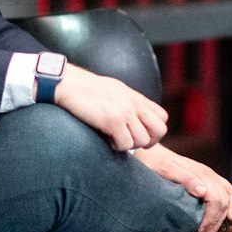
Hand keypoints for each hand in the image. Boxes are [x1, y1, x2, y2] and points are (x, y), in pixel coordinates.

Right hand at [53, 64, 168, 149]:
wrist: (68, 84)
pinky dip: (117, 147)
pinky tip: (107, 139)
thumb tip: (136, 116)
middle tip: (131, 141)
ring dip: (130, 145)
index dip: (153, 130)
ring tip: (115, 139)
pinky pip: (126, 144)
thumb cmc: (87, 89)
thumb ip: (130, 102)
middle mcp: (134, 104)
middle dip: (149, 141)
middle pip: (160, 130)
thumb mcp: (116, 91)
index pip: (162, 117)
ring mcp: (125, 112)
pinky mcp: (112, 121)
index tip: (138, 133)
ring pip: (143, 140)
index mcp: (136, 97)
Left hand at [134, 143, 231, 231]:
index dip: (210, 218)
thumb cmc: (156, 164)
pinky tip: (228, 216)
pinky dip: (230, 205)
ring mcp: (210, 176)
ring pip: (227, 198)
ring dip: (221, 217)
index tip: (200, 231)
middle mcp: (208, 175)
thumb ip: (186, 180)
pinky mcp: (209, 178)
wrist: (151, 154)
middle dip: (215, 222)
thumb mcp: (167, 171)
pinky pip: (227, 191)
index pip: (216, 200)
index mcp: (201, 175)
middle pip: (222, 202)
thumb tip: (203, 192)